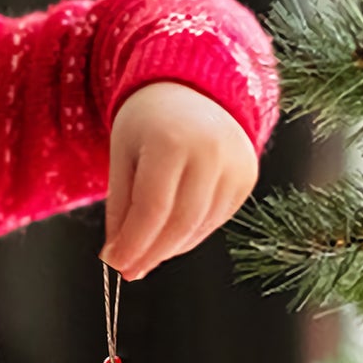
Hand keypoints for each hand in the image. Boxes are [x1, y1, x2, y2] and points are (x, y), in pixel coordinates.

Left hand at [100, 82, 258, 280]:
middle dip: (151, 253)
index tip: (115, 264)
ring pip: (199, 227)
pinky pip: (215, 220)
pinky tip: (170, 235)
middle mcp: (211, 151)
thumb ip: (120, 208)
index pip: (152, 209)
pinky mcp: (247, 178)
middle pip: (180, 223)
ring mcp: (235, 165)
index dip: (133, 243)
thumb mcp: (122, 157)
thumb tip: (118, 258)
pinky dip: (189, 235)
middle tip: (128, 270)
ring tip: (145, 252)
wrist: (192, 92)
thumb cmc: (148, 124)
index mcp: (172, 141)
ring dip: (169, 248)